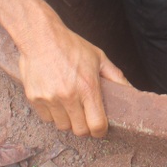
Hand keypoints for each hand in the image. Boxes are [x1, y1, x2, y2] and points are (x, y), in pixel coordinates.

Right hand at [18, 20, 130, 137]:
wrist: (41, 36)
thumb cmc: (72, 46)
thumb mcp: (99, 57)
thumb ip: (116, 76)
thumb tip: (131, 90)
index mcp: (88, 87)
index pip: (97, 125)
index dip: (100, 130)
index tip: (100, 128)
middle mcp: (69, 96)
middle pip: (80, 131)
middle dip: (85, 127)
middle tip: (85, 117)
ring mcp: (50, 98)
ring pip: (62, 126)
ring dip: (68, 120)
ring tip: (70, 105)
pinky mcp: (34, 98)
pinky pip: (46, 118)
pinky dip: (53, 114)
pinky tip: (56, 99)